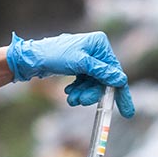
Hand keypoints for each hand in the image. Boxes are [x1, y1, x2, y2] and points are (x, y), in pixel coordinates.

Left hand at [6, 32, 134, 117]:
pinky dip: (78, 90)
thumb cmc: (54, 55)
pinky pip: (85, 82)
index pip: (115, 71)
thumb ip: (101, 72)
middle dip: (92, 93)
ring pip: (93, 83)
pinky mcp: (79, 66)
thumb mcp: (80, 64)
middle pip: (104, 79)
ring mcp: (87, 58)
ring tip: (71, 99)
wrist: (31, 59)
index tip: (127, 112)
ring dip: (83, 93)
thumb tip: (121, 79)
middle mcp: (96, 49)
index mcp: (100, 44)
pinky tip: (69, 93)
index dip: (120, 92)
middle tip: (80, 102)